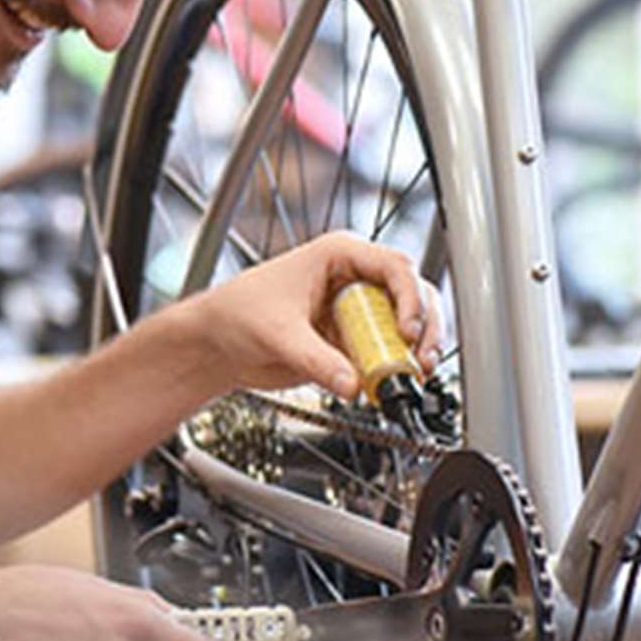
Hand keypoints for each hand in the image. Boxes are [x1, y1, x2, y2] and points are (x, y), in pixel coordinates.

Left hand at [181, 231, 442, 400]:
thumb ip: (316, 360)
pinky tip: (394, 385)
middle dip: (425, 326)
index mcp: (338, 255)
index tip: (408, 331)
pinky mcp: (352, 342)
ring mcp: (356, 312)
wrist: (216, 345)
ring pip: (407, 324)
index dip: (409, 298)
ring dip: (417, 349)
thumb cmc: (235, 315)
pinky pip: (386, 353)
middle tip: (421, 358)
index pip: (393, 266)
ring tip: (416, 374)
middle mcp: (354, 279)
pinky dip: (397, 368)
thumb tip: (351, 383)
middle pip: (412, 294)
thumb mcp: (277, 334)